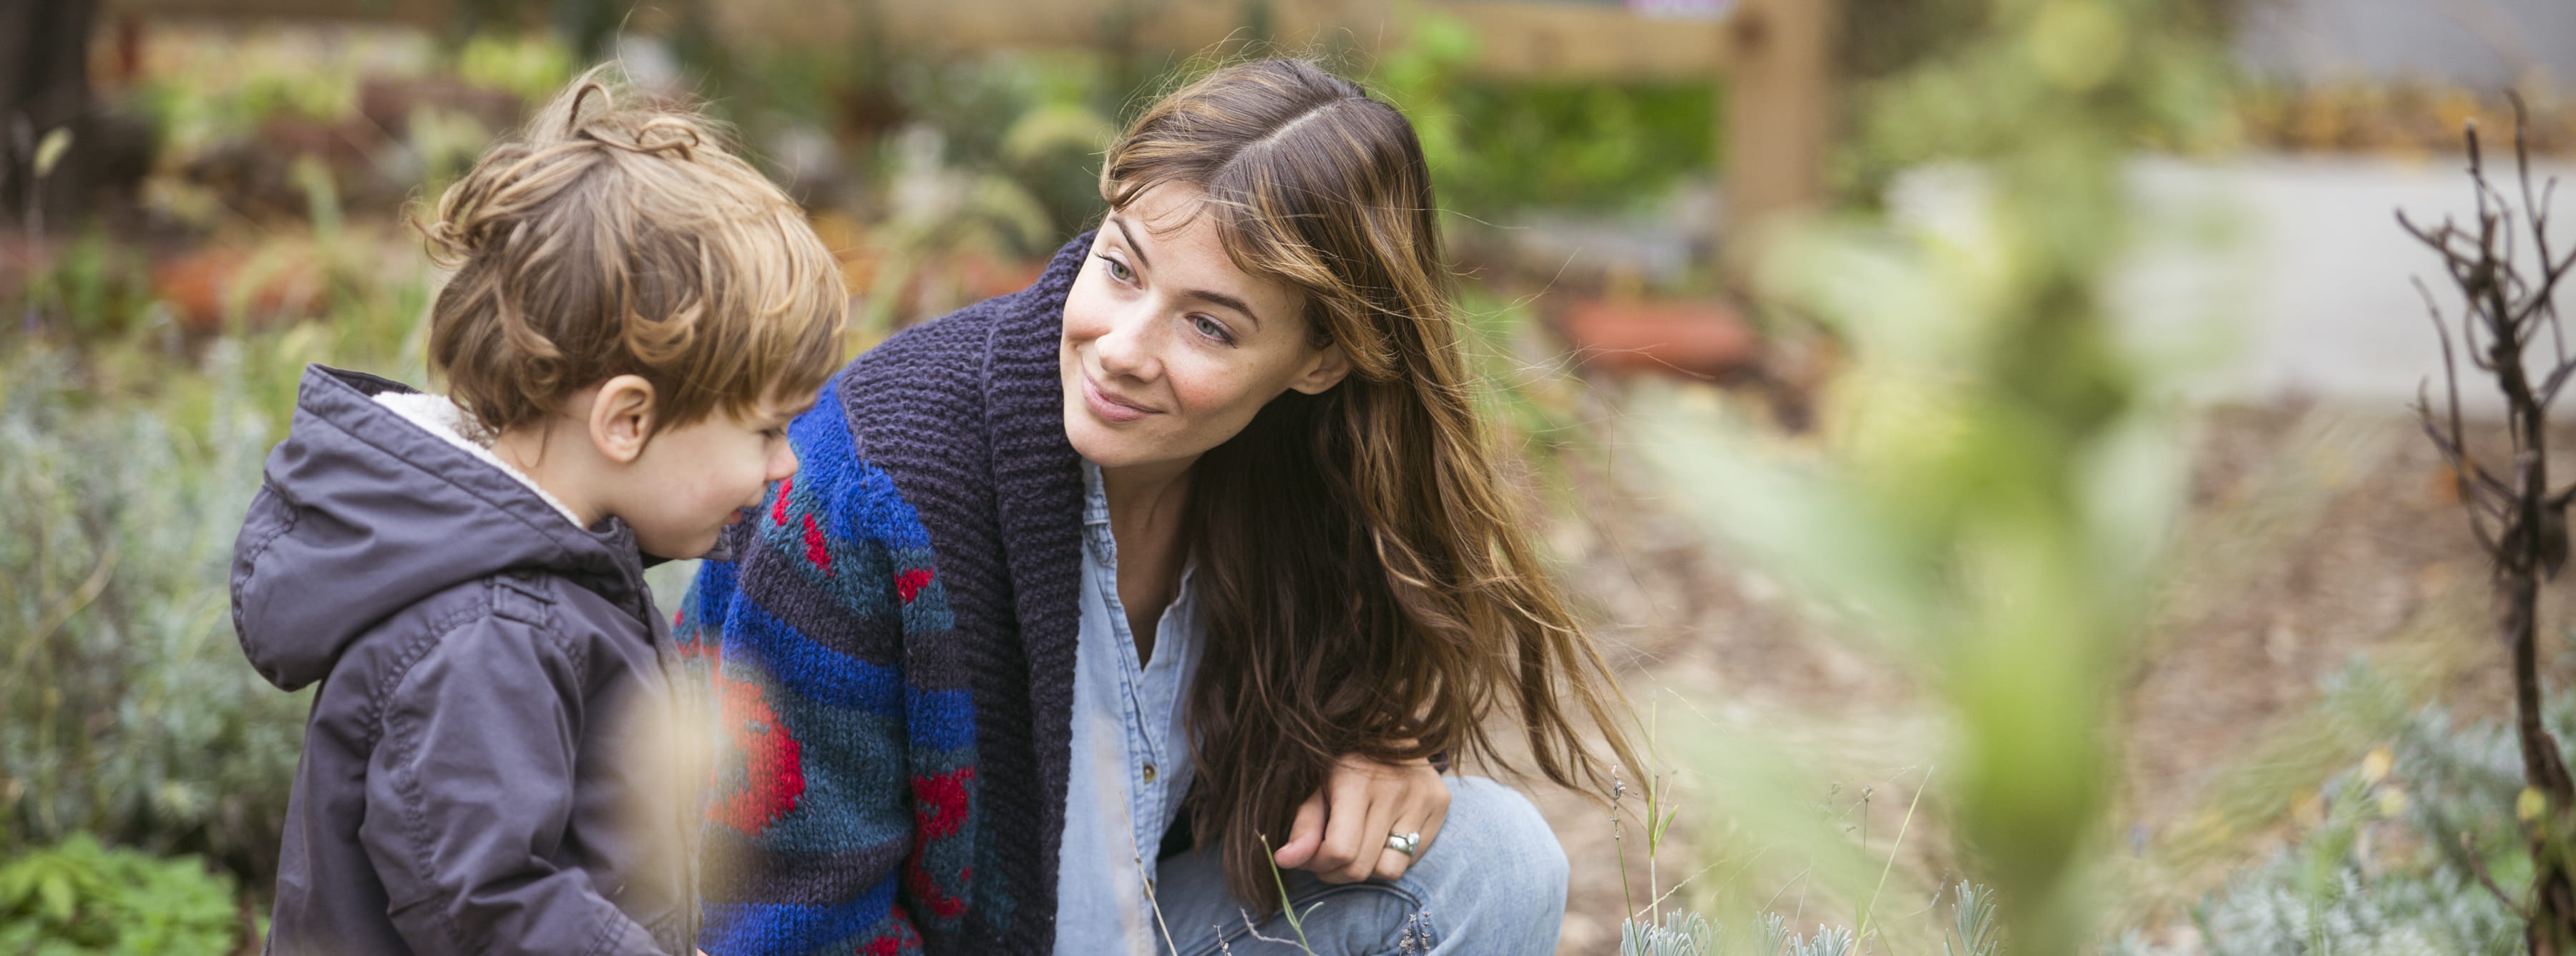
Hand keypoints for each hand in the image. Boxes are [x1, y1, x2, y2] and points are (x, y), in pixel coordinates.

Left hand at [1270, 752, 1449, 882]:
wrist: (1391, 726)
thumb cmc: (1346, 759)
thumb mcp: (1317, 784)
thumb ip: (1304, 826)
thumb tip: (1285, 861)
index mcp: (1356, 779)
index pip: (1340, 850)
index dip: (1319, 864)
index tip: (1311, 856)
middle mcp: (1394, 788)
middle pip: (1363, 867)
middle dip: (1337, 872)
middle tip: (1330, 856)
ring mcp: (1423, 797)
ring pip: (1390, 870)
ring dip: (1368, 868)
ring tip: (1358, 846)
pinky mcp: (1441, 804)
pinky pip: (1413, 858)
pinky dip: (1392, 856)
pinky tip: (1383, 834)